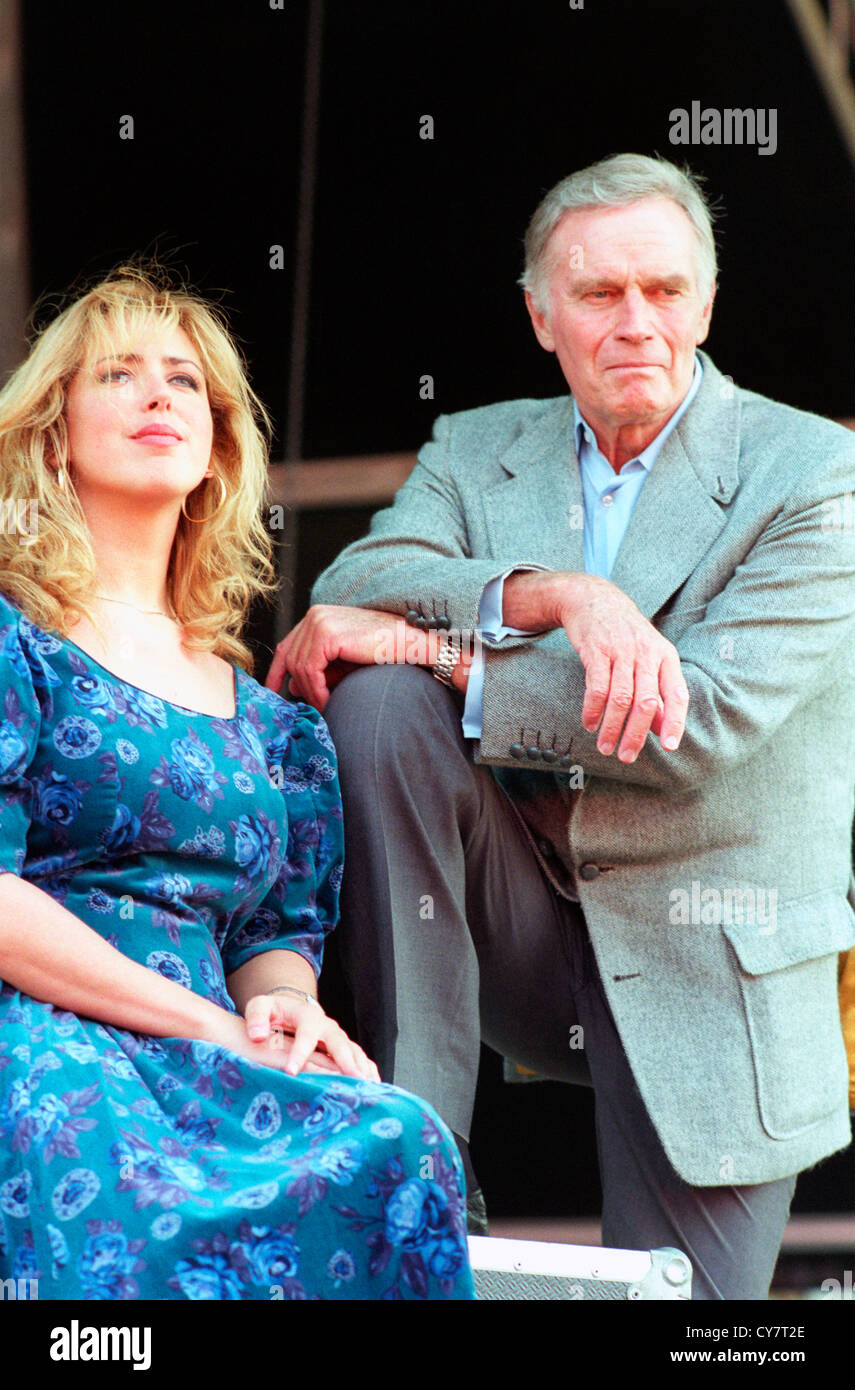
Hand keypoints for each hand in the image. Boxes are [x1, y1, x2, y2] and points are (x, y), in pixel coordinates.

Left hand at [243, 992, 380, 1080]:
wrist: (292, 1008)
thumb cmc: (275, 1011)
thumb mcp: (260, 1007)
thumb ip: (256, 1017)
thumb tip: (257, 1036)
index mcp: (307, 1017)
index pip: (306, 1035)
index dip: (300, 1052)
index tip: (291, 1071)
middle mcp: (328, 1027)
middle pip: (339, 1042)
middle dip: (346, 1060)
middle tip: (352, 1078)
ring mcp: (338, 1038)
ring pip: (354, 1052)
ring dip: (362, 1068)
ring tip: (370, 1087)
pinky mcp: (344, 1049)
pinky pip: (360, 1059)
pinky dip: (368, 1071)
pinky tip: (375, 1087)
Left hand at [266, 605, 418, 711]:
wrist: (410, 644)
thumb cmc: (382, 653)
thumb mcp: (343, 662)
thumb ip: (319, 670)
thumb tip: (292, 685)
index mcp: (317, 617)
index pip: (287, 646)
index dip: (277, 672)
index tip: (273, 694)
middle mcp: (314, 615)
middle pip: (290, 658)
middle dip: (299, 687)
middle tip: (311, 708)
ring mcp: (318, 622)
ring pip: (299, 666)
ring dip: (311, 692)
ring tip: (326, 706)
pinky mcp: (326, 635)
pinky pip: (310, 670)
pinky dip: (317, 689)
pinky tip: (328, 700)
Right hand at [503, 571, 688, 761]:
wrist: (594, 600)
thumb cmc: (625, 636)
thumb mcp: (648, 658)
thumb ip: (657, 693)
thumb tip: (662, 731)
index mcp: (666, 657)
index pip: (677, 694)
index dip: (675, 722)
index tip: (669, 747)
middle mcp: (647, 653)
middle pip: (647, 702)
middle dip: (636, 734)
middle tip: (627, 756)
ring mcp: (621, 650)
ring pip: (621, 698)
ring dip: (612, 727)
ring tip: (605, 747)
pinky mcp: (596, 650)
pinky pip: (596, 687)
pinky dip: (593, 710)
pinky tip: (590, 723)